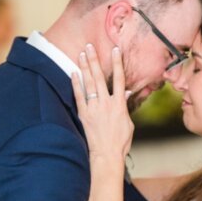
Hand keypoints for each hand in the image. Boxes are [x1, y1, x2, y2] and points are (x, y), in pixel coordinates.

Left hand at [71, 44, 133, 162]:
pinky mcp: (84, 114)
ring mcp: (94, 108)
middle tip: (89, 46)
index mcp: (119, 104)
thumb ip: (125, 106)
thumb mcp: (128, 123)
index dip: (117, 63)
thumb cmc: (120, 141)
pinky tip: (73, 73)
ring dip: (85, 67)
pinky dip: (75, 84)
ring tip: (81, 54)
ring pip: (88, 84)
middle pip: (99, 77)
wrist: (106, 154)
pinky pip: (78, 96)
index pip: (119, 79)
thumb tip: (125, 93)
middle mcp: (106, 103)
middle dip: (95, 60)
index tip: (115, 49)